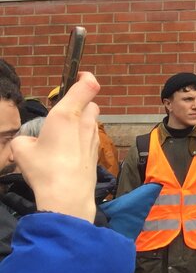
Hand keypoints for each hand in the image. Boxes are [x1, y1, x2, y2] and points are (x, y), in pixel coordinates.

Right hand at [10, 72, 100, 221]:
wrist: (68, 196)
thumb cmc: (44, 168)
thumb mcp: (21, 150)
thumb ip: (24, 139)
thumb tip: (28, 141)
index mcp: (67, 114)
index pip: (87, 85)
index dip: (85, 77)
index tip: (77, 76)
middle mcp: (85, 122)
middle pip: (90, 103)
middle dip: (79, 104)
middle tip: (61, 114)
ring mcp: (94, 137)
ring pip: (92, 121)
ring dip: (81, 122)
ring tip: (62, 136)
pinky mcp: (96, 152)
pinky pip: (91, 137)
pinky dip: (82, 138)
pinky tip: (68, 152)